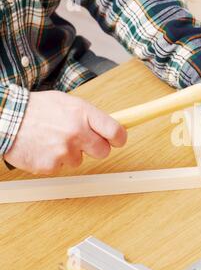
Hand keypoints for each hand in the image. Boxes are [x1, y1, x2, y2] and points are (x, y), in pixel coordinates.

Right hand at [4, 91, 126, 173]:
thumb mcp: (68, 102)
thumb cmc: (37, 109)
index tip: (117, 140)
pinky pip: (61, 167)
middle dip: (95, 148)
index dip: (119, 138)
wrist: (6, 118)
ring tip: (54, 140)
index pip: (115, 131)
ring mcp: (64, 151)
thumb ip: (89, 116)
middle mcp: (76, 132)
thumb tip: (109, 126)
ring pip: (80, 160)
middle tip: (82, 141)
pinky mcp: (51, 165)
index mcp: (83, 114)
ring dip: (70, 153)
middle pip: (103, 152)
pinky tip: (44, 147)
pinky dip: (54, 160)